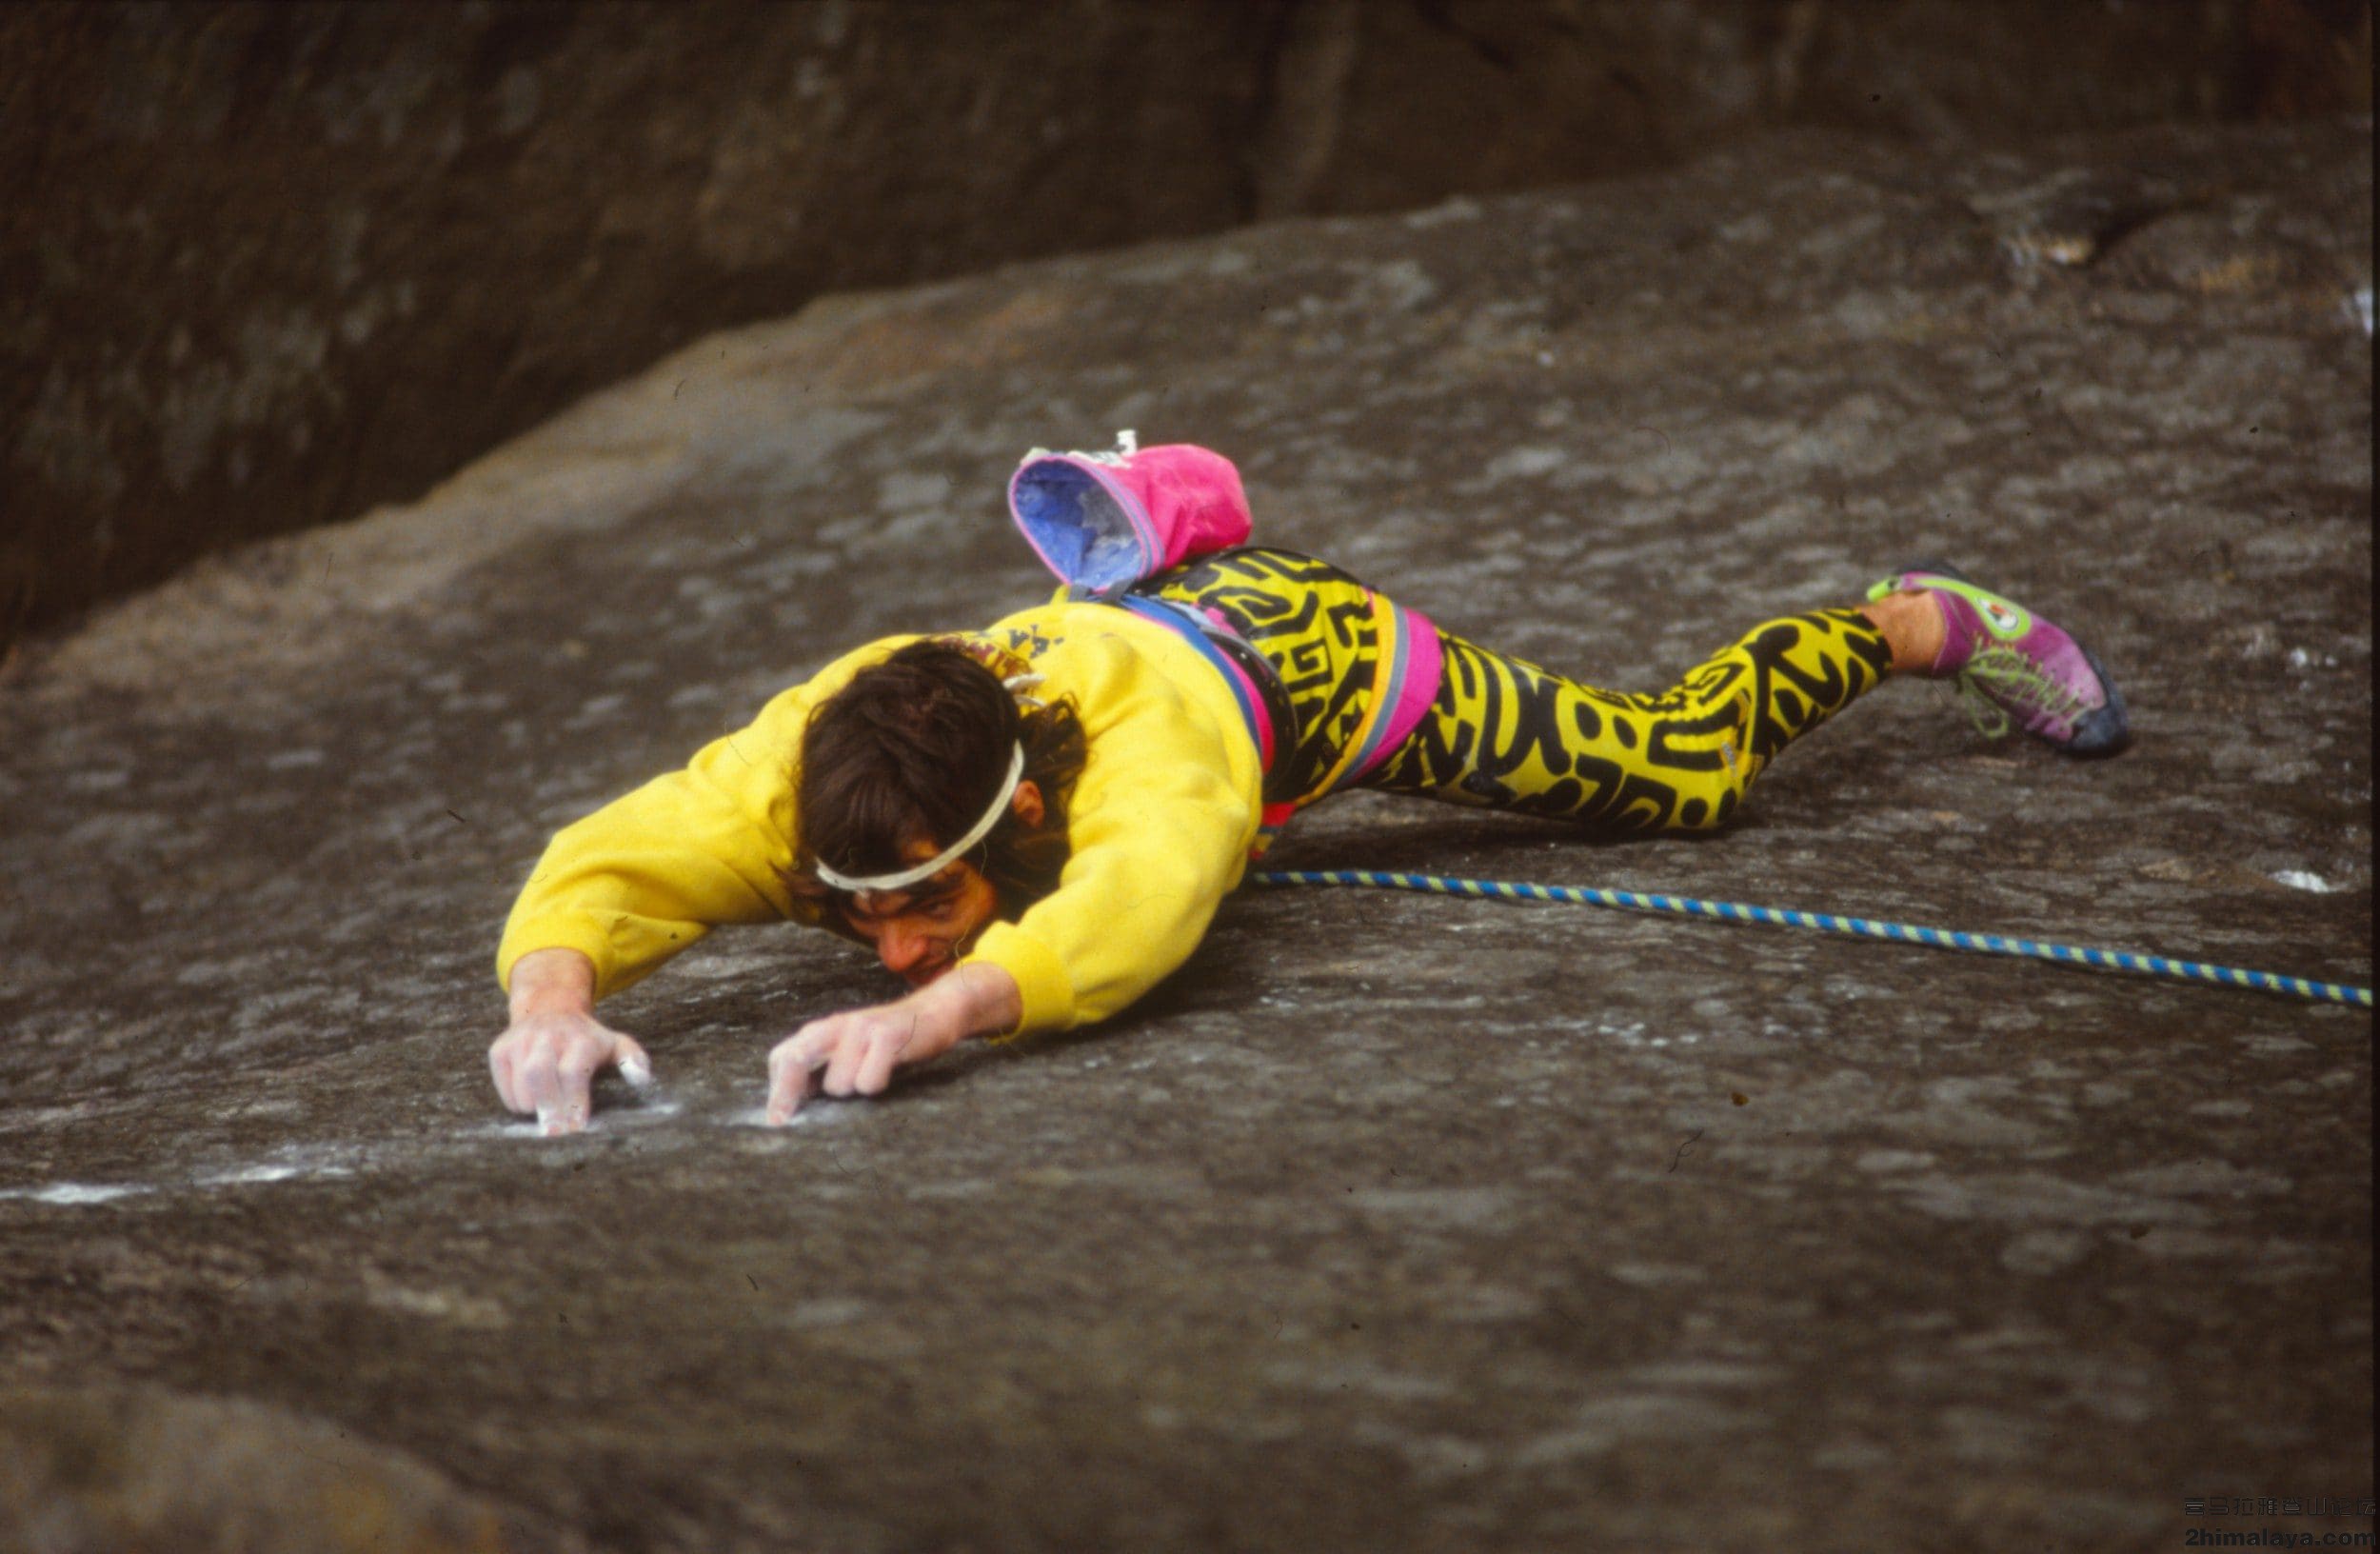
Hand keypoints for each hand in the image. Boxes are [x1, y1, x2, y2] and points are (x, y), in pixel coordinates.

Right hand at [489, 947, 649, 1134]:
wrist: (550, 1009)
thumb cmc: (588, 1039)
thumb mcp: (615, 1043)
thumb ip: (633, 1060)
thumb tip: (642, 1080)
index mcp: (580, 1038)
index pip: (572, 1071)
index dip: (573, 1101)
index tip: (577, 1127)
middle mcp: (548, 1035)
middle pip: (539, 1075)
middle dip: (547, 1108)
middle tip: (555, 1134)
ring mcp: (521, 1041)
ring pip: (520, 1083)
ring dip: (532, 1106)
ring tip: (545, 1114)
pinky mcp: (500, 1049)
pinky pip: (504, 1084)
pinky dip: (515, 1100)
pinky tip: (530, 1101)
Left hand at [764, 998, 959, 1123]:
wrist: (934, 1013)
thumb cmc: (886, 1043)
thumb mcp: (848, 1051)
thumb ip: (820, 1069)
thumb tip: (792, 1106)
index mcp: (821, 1031)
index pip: (782, 1057)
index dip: (775, 1090)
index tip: (775, 1121)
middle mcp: (835, 1025)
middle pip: (795, 1060)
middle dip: (785, 1094)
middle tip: (782, 1122)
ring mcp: (861, 1028)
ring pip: (837, 1083)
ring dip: (852, 1090)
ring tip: (871, 1076)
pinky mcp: (887, 1035)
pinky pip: (869, 1081)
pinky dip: (876, 1086)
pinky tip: (890, 1072)